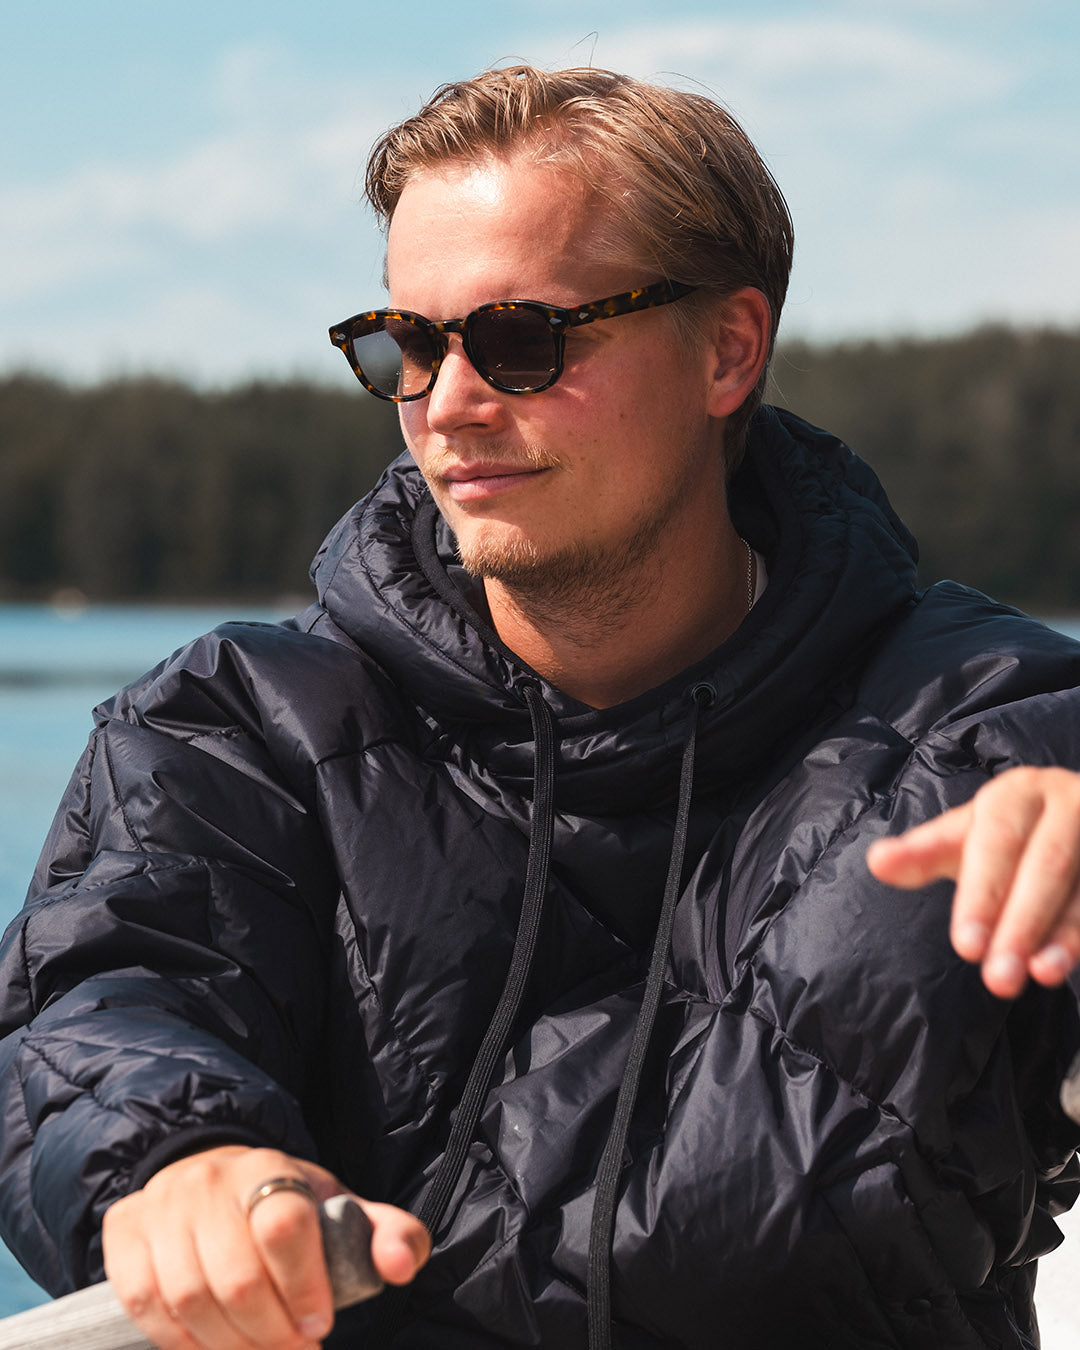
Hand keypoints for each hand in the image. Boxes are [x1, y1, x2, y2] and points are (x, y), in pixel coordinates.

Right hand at [103, 1144, 429, 1349]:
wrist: (210, 1179)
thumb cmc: (285, 1205)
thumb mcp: (338, 1208)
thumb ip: (385, 1232)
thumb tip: (400, 1266)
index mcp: (269, 1168)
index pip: (284, 1226)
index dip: (304, 1289)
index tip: (319, 1327)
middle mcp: (209, 1181)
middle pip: (237, 1278)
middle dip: (271, 1335)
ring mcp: (162, 1206)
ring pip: (190, 1300)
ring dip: (230, 1347)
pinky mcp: (125, 1231)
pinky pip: (145, 1307)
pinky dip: (180, 1344)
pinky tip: (212, 1348)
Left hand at [866, 766, 1079, 998]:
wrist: (1074, 820)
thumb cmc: (1009, 834)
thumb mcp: (965, 839)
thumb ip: (923, 854)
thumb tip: (877, 861)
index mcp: (1018, 793)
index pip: (997, 843)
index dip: (982, 896)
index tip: (966, 947)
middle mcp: (1067, 804)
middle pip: (1047, 866)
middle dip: (1021, 924)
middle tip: (999, 978)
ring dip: (1064, 938)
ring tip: (1041, 976)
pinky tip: (1062, 967)